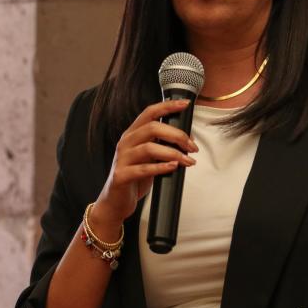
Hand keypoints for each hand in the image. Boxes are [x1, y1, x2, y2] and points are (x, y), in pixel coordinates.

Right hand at [90, 99, 198, 235]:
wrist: (115, 202)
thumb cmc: (135, 177)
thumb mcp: (150, 157)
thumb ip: (163, 145)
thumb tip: (189, 139)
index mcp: (132, 134)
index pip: (149, 112)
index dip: (167, 106)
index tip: (185, 104)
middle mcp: (125, 143)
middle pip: (152, 128)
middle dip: (177, 135)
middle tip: (192, 147)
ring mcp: (121, 159)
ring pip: (149, 148)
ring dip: (173, 153)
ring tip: (188, 161)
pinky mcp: (121, 176)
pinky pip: (143, 169)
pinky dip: (161, 167)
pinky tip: (173, 167)